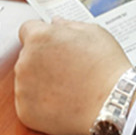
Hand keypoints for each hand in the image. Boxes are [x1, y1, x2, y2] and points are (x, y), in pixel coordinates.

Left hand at [14, 19, 129, 134]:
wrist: (112, 103)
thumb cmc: (105, 66)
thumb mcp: (93, 32)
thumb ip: (68, 25)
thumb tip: (56, 23)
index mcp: (39, 38)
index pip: (27, 29)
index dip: (42, 34)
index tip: (52, 43)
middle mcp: (25, 62)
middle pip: (27, 55)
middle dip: (42, 58)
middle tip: (66, 66)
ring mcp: (23, 89)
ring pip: (26, 79)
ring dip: (40, 80)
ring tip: (66, 85)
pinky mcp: (25, 112)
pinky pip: (28, 102)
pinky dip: (41, 103)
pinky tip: (62, 101)